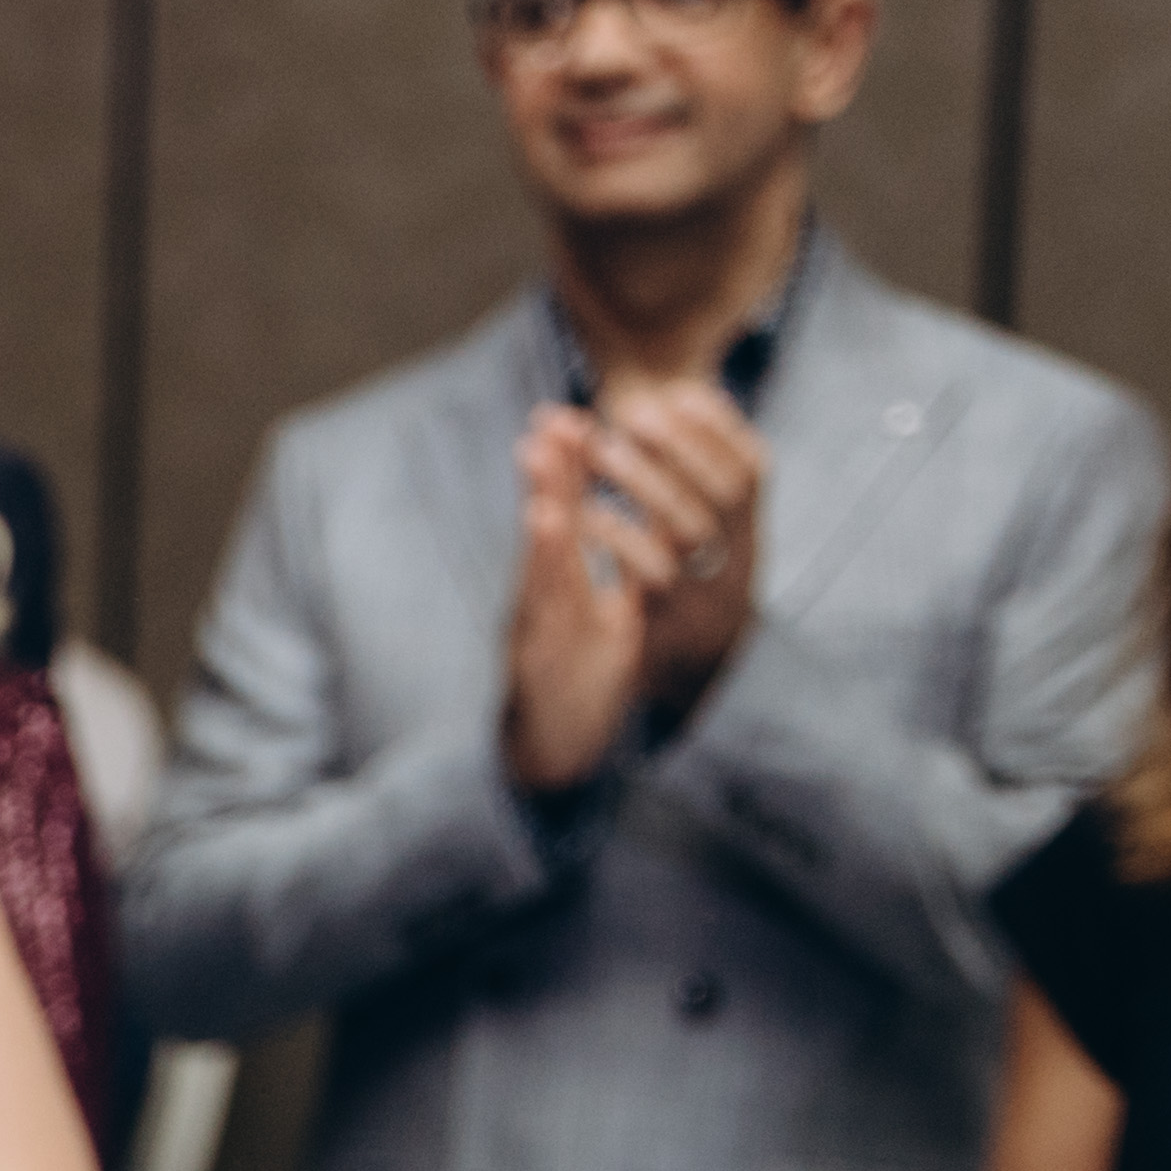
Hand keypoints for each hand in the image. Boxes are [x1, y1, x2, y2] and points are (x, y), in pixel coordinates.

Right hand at [499, 404, 662, 795]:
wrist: (546, 758)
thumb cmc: (575, 691)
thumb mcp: (602, 628)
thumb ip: (610, 581)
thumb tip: (634, 536)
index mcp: (561, 592)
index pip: (565, 520)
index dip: (566, 470)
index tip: (566, 417)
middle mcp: (543, 602)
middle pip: (546, 526)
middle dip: (549, 468)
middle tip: (549, 412)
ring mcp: (537, 626)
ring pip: (540, 553)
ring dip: (541, 495)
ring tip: (539, 449)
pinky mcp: (536, 656)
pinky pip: (541, 599)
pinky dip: (543, 557)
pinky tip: (544, 518)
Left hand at [590, 379, 767, 722]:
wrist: (690, 689)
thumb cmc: (691, 597)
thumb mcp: (713, 544)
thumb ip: (699, 482)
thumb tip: (690, 398)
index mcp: (750, 535)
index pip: (753, 470)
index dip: (721, 430)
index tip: (680, 393)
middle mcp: (741, 563)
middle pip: (723, 493)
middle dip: (679, 445)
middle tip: (630, 410)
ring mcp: (709, 595)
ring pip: (688, 529)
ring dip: (644, 482)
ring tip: (600, 446)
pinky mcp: (670, 627)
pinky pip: (649, 577)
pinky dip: (618, 538)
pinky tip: (582, 512)